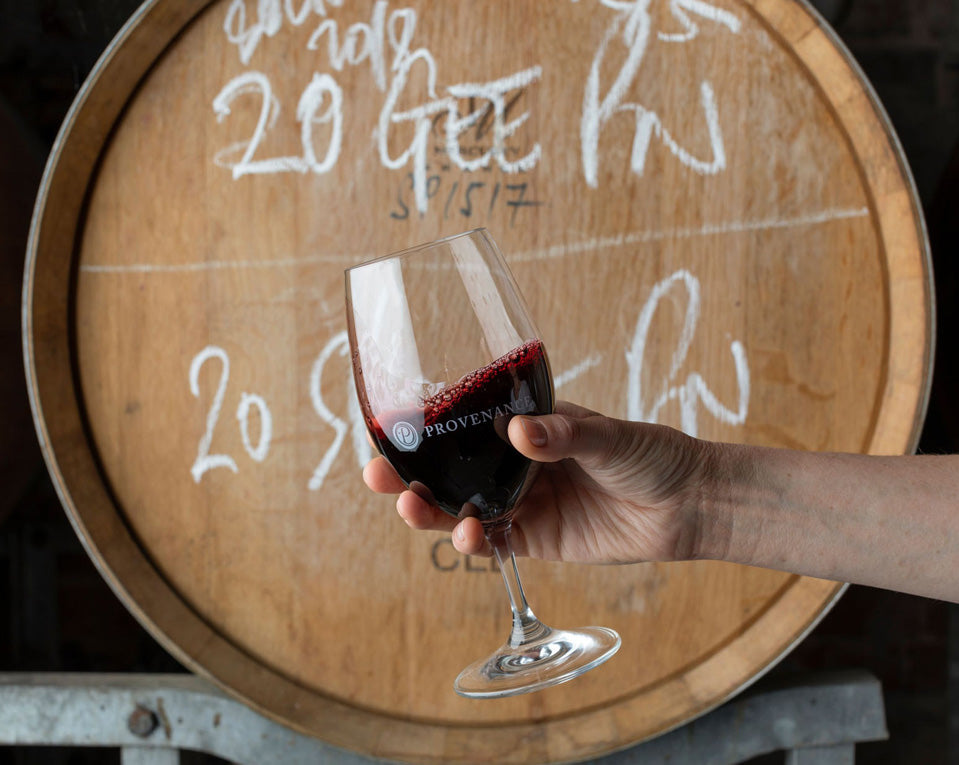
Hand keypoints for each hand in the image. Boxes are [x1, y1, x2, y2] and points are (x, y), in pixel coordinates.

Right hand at [362, 402, 711, 563]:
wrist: (688, 504)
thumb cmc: (651, 455)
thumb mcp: (609, 435)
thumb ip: (565, 434)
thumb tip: (520, 433)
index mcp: (526, 427)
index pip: (465, 426)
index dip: (424, 430)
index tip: (389, 428)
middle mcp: (516, 464)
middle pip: (451, 471)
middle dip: (410, 475)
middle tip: (377, 476)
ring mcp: (525, 501)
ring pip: (463, 507)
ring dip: (432, 510)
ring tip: (410, 510)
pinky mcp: (538, 538)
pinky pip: (496, 541)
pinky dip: (473, 541)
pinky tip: (463, 536)